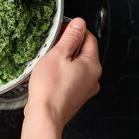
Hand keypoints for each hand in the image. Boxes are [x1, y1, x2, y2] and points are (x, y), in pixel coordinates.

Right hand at [21, 18, 100, 138]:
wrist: (45, 115)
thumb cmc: (50, 88)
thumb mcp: (58, 55)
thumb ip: (70, 37)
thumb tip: (79, 23)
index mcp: (92, 64)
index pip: (89, 37)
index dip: (75, 29)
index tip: (63, 27)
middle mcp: (93, 77)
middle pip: (82, 51)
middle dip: (67, 44)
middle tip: (51, 43)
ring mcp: (85, 88)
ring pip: (75, 64)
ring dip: (63, 58)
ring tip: (46, 59)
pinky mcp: (75, 95)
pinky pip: (71, 76)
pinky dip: (61, 71)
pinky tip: (48, 73)